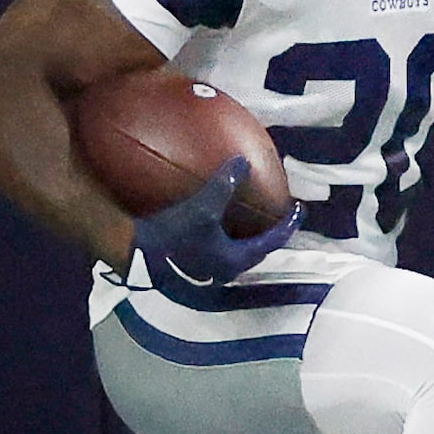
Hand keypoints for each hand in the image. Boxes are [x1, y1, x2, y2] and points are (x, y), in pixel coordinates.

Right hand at [131, 157, 301, 307]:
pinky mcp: (192, 267)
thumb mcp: (202, 207)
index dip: (287, 224)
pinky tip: (217, 222)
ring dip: (246, 236)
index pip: (272, 241)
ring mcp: (208, 272)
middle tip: (278, 214)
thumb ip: (225, 184)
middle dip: (269, 233)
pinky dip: (226, 235)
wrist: (135, 254)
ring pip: (237, 252)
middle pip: (256, 251)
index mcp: (235, 259)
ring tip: (251, 218)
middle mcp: (225, 270)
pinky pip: (218, 249)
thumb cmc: (171, 234)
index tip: (298, 209)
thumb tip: (243, 161)